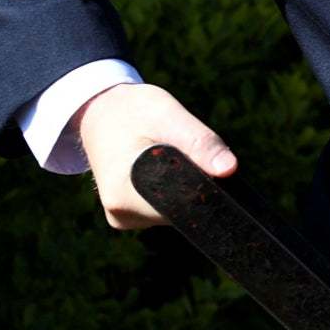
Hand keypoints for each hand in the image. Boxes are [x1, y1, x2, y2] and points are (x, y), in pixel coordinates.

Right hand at [75, 82, 236, 229]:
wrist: (101, 113)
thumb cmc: (134, 111)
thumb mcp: (169, 116)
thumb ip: (200, 143)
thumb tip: (229, 170)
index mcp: (124, 193)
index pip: (182, 207)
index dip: (206, 190)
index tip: (211, 168)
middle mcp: (121, 213)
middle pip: (182, 212)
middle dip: (197, 187)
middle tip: (189, 153)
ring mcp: (125, 218)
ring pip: (177, 212)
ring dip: (187, 188)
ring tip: (173, 157)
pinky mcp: (132, 216)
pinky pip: (166, 209)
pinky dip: (176, 191)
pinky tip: (166, 169)